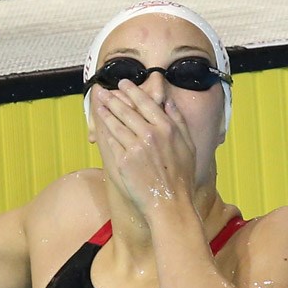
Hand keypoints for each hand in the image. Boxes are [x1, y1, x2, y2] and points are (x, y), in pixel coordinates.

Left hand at [92, 79, 196, 215]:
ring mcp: (136, 147)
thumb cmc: (182, 179)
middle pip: (128, 111)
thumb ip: (179, 122)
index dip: (133, 91)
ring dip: (106, 112)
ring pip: (116, 124)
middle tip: (104, 91)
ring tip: (99, 105)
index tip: (124, 83)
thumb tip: (168, 103)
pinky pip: (112, 142)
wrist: (170, 203)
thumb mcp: (189, 146)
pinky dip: (106, 132)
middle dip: (114, 98)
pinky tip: (101, 126)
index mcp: (168, 128)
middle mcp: (151, 134)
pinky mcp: (124, 161)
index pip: (146, 103)